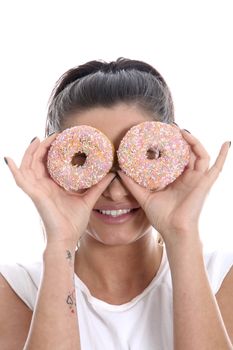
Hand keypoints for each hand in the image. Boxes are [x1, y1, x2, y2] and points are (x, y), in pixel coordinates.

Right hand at [5, 135, 114, 245]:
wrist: (68, 238)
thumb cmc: (74, 222)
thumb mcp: (88, 199)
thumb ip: (98, 186)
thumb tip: (112, 173)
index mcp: (53, 186)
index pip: (49, 163)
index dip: (52, 150)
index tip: (62, 138)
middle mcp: (43, 186)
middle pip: (37, 161)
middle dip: (43, 146)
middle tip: (54, 135)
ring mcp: (37, 190)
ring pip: (28, 165)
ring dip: (31, 151)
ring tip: (38, 139)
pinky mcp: (34, 195)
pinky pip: (20, 180)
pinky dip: (13, 169)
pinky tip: (8, 158)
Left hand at [118, 130, 230, 244]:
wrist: (174, 231)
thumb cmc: (162, 217)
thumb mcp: (144, 197)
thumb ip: (133, 185)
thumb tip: (119, 172)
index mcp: (176, 179)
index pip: (175, 158)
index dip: (170, 145)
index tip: (161, 134)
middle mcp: (188, 177)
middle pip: (187, 153)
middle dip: (181, 139)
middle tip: (170, 128)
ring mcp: (198, 179)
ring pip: (200, 154)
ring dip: (193, 141)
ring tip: (183, 131)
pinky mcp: (205, 182)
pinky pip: (217, 166)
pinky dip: (224, 155)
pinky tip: (226, 143)